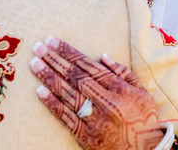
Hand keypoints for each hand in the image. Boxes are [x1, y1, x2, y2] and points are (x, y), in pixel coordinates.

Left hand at [30, 37, 163, 149]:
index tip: (53, 41)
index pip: (89, 66)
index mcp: (120, 89)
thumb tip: (101, 55)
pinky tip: (40, 91)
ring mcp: (95, 120)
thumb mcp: (142, 92)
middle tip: (38, 47)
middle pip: (76, 77)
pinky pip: (66, 117)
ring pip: (68, 94)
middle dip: (55, 60)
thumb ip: (123, 72)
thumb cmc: (143, 120)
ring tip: (35, 64)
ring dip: (49, 78)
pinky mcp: (87, 136)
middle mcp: (107, 103)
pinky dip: (52, 103)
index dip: (69, 52)